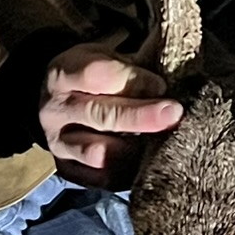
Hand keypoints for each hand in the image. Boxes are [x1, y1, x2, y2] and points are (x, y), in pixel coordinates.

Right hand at [40, 43, 182, 189]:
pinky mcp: (69, 171)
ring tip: (163, 140)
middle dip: (142, 116)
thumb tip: (178, 72)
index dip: (132, 79)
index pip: (96, 75)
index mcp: (63, 73)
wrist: (63, 104)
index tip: (160, 85)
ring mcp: (58, 144)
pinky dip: (130, 170)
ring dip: (137, 148)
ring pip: (99, 152)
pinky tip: (149, 159)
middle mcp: (55, 110)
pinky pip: (103, 178)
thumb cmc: (98, 75)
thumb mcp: (110, 57)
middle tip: (174, 114)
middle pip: (101, 115)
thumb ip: (137, 63)